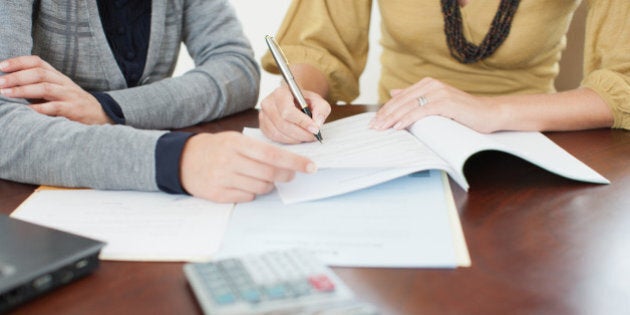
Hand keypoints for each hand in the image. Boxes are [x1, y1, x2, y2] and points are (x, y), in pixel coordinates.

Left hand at [0, 56, 111, 124]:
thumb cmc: (71, 104)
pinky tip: (27, 110)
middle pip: (39, 73)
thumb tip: (8, 84)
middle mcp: (63, 83)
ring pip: (45, 88)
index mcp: (57, 76)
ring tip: (6, 93)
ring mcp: (70, 96)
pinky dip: (39, 108)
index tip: (0, 67)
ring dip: (23, 90)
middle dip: (16, 77)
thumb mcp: (56, 90)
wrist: (100, 116)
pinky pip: (55, 107)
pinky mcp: (74, 110)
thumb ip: (37, 86)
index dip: (18, 62)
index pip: (37, 62)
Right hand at [180, 131, 316, 202]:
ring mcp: (223, 179)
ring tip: (264, 179)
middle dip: (285, 175)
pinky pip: (247, 197)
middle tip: (290, 175)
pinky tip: (246, 184)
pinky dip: (253, 193)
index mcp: (236, 144)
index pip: (272, 154)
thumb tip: (287, 164)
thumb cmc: (216, 148)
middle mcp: (229, 161)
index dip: (294, 162)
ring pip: (260, 187)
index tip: (310, 167)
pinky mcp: (218, 194)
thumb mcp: (235, 140)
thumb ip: (258, 150)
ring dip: (269, 185)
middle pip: (269, 173)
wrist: (183, 160)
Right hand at [259, 84, 330, 143]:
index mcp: (281, 92)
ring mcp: (263, 115)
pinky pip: (274, 138)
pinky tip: (297, 137)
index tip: (315, 129)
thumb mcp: (318, 101)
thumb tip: (317, 124)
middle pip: (282, 124)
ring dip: (295, 139)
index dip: (302, 122)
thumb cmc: (305, 101)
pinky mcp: (263, 126)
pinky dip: (287, 141)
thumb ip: (321, 110)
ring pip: (278, 133)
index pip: (288, 111)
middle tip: (313, 136)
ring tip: (306, 137)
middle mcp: (268, 102)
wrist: (295, 101)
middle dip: (301, 133)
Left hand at [370, 77, 502, 132]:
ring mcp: (438, 92)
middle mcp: (431, 85)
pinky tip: (398, 127)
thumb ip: (416, 97)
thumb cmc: (463, 112)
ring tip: (382, 129)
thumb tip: (394, 92)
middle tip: (373, 127)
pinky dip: (408, 119)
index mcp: (427, 84)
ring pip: (408, 106)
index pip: (400, 98)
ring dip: (393, 118)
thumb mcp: (436, 103)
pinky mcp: (445, 102)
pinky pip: (421, 111)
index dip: (385, 110)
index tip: (374, 122)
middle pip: (401, 101)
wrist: (488, 113)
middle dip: (385, 115)